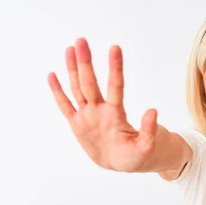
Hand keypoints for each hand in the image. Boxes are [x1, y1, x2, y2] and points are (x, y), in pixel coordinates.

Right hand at [47, 38, 158, 171]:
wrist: (125, 164)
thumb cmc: (137, 155)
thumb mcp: (147, 146)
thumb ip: (149, 130)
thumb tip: (152, 110)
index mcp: (116, 114)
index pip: (115, 87)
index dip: (115, 68)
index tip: (115, 48)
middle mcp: (100, 110)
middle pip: (91, 83)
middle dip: (86, 62)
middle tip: (82, 40)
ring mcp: (88, 116)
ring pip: (77, 89)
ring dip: (73, 70)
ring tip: (70, 49)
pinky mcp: (77, 125)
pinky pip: (65, 106)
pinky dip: (58, 92)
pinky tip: (52, 76)